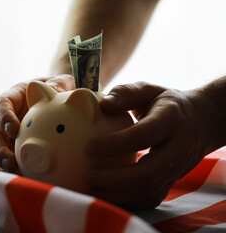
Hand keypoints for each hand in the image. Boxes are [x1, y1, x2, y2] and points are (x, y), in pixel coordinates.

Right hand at [0, 74, 74, 171]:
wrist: (63, 101)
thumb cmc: (60, 88)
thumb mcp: (62, 82)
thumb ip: (59, 83)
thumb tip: (55, 90)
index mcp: (14, 98)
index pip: (1, 105)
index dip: (3, 117)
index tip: (13, 129)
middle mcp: (7, 119)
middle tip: (10, 162)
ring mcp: (10, 137)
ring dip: (4, 165)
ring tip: (17, 175)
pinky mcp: (18, 150)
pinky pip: (14, 162)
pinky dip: (19, 171)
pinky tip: (31, 180)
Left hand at [85, 81, 217, 209]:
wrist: (202, 121)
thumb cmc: (167, 103)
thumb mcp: (149, 90)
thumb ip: (126, 93)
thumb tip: (103, 103)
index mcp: (171, 120)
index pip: (144, 135)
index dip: (116, 144)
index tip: (89, 148)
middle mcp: (178, 148)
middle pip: (149, 172)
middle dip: (115, 178)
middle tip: (88, 176)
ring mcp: (177, 168)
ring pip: (149, 190)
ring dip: (118, 194)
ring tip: (91, 189)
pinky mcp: (172, 181)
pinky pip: (151, 198)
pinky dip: (127, 201)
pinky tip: (105, 196)